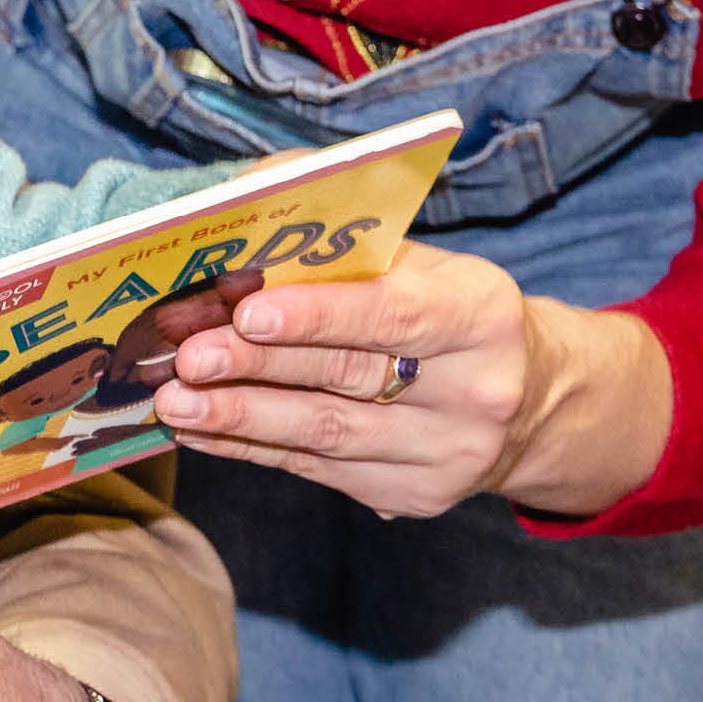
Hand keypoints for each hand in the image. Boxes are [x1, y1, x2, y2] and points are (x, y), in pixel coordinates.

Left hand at [152, 242, 670, 516]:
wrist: (528, 399)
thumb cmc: (444, 308)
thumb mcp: (420, 261)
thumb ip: (340, 237)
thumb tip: (242, 205)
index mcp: (480, 313)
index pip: (392, 314)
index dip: (317, 314)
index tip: (247, 313)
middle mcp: (475, 390)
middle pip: (346, 376)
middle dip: (255, 366)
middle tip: (186, 358)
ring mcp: (446, 453)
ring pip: (324, 434)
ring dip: (238, 416)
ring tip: (174, 401)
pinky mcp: (412, 496)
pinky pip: (315, 470)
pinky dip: (250, 447)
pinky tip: (202, 431)